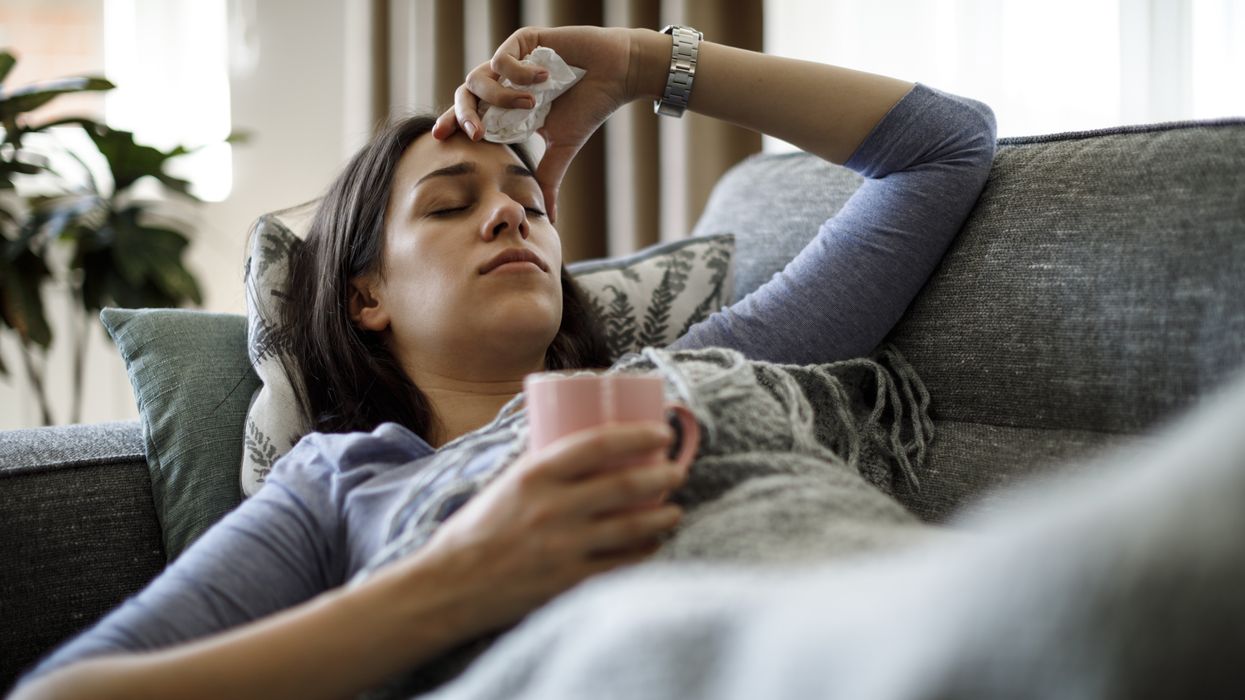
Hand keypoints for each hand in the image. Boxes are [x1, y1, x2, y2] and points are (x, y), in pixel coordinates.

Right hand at [413, 421, 686, 636]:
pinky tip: (653, 545)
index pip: (598, 444)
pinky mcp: (568, 581)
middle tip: (677, 472)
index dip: (638, 435)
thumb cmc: (477, 530)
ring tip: (674, 511)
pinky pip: (620, 565)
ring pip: (631, 527)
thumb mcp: (506, 484)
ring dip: (663, 517)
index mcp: (534, 475)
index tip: (661, 432)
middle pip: (624, 485)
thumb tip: (589, 448)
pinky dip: (644, 553)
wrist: (450, 586)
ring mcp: (563, 547)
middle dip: (662, 476)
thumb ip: (545, 468)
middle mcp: (552, 508)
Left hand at [432, 26, 644, 222]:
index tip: (439, 138)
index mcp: (506, 107)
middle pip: (463, 95)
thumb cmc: (589, 107)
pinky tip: (545, 78)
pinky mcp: (522, 41)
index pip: (470, 115)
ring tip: (531, 105)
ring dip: (500, 97)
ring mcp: (512, 61)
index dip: (453, 123)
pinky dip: (519, 74)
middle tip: (475, 135)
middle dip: (463, 116)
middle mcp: (504, 82)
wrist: (615, 75)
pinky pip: (502, 60)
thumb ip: (547, 177)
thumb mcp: (562, 148)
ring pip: (478, 77)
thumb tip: (550, 218)